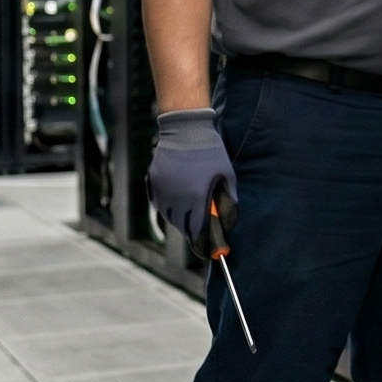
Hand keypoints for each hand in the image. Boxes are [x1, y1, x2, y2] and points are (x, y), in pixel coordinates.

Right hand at [147, 108, 236, 245]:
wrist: (185, 130)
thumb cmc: (211, 152)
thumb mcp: (226, 176)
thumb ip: (228, 201)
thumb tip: (227, 222)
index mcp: (196, 198)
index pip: (198, 230)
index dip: (203, 243)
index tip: (207, 251)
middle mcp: (176, 199)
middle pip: (182, 227)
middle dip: (192, 232)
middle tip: (200, 233)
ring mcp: (163, 191)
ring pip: (169, 217)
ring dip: (180, 220)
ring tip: (190, 216)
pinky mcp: (153, 183)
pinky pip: (160, 204)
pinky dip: (169, 208)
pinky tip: (178, 202)